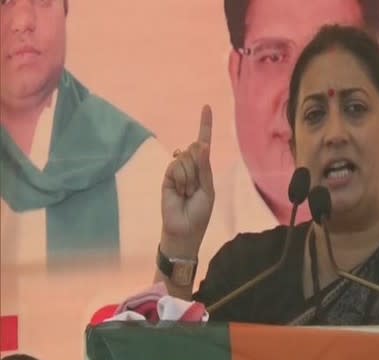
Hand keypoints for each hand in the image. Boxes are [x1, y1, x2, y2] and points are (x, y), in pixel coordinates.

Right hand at [161, 105, 213, 247]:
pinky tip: (179, 192)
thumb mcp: (207, 189)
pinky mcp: (167, 176)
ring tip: (186, 194)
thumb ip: (204, 167)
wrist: (183, 229)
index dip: (205, 125)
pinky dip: (180, 179)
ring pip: (186, 158)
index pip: (203, 143)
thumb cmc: (199, 213)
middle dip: (198, 168)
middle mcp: (190, 166)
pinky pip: (176, 166)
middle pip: (196, 149)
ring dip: (189, 178)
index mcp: (203, 169)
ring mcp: (177, 171)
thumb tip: (200, 144)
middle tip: (195, 190)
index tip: (206, 106)